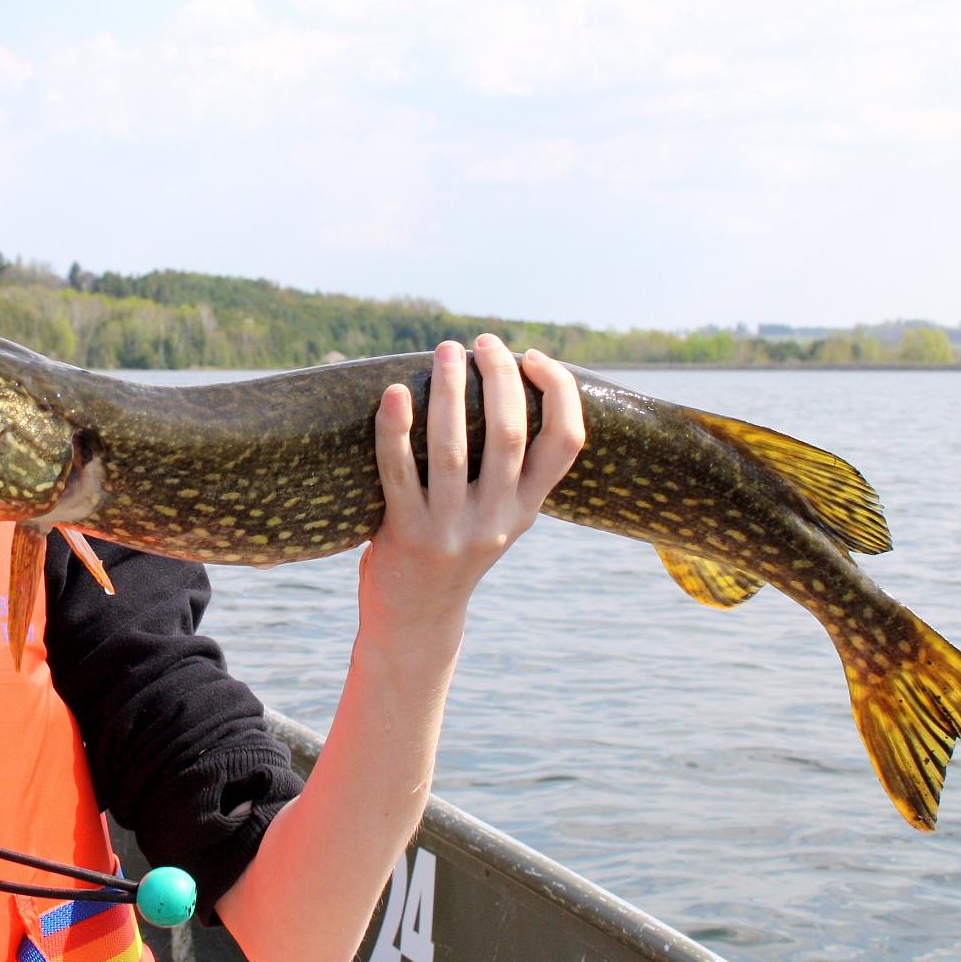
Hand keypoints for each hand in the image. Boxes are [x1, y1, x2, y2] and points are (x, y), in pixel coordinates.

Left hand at [358, 335, 584, 657]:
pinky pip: (398, 471)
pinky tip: (393, 394)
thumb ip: (504, 469)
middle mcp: (497, 519)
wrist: (415, 618)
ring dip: (448, 390)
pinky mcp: (406, 535)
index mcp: (526, 508)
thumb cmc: (451, 549)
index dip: (560, 392)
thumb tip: (500, 384)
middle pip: (510, 433)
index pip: (567, 443)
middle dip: (499, 376)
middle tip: (482, 343)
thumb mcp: (495, 515)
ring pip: (454, 448)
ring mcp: (451, 529)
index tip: (535, 357)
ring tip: (445, 351)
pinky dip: (396, 428)